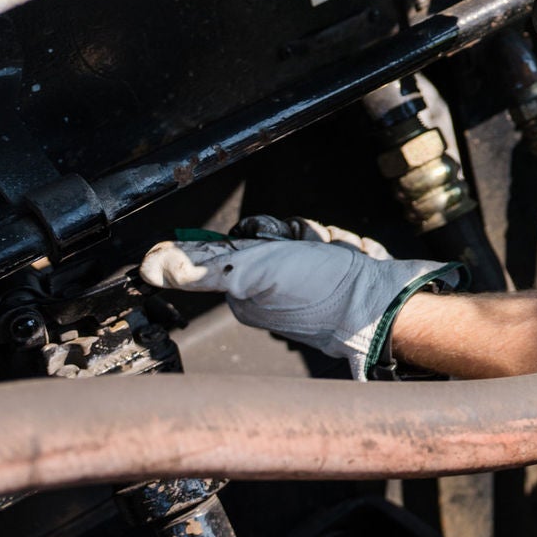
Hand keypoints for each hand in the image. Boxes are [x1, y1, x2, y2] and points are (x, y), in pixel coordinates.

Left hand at [139, 216, 459, 380]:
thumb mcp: (251, 273)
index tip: (279, 243)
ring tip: (338, 259)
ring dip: (328, 239)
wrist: (387, 304)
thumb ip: (200, 268)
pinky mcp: (342, 278)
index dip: (264, 231)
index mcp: (245, 294)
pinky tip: (355, 263)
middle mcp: (274, 292)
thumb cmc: (324, 293)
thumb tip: (149, 268)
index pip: (243, 238)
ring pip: (310, 235)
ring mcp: (310, 285)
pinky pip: (341, 244)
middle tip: (311, 253)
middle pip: (277, 233)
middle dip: (300, 234)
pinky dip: (351, 248)